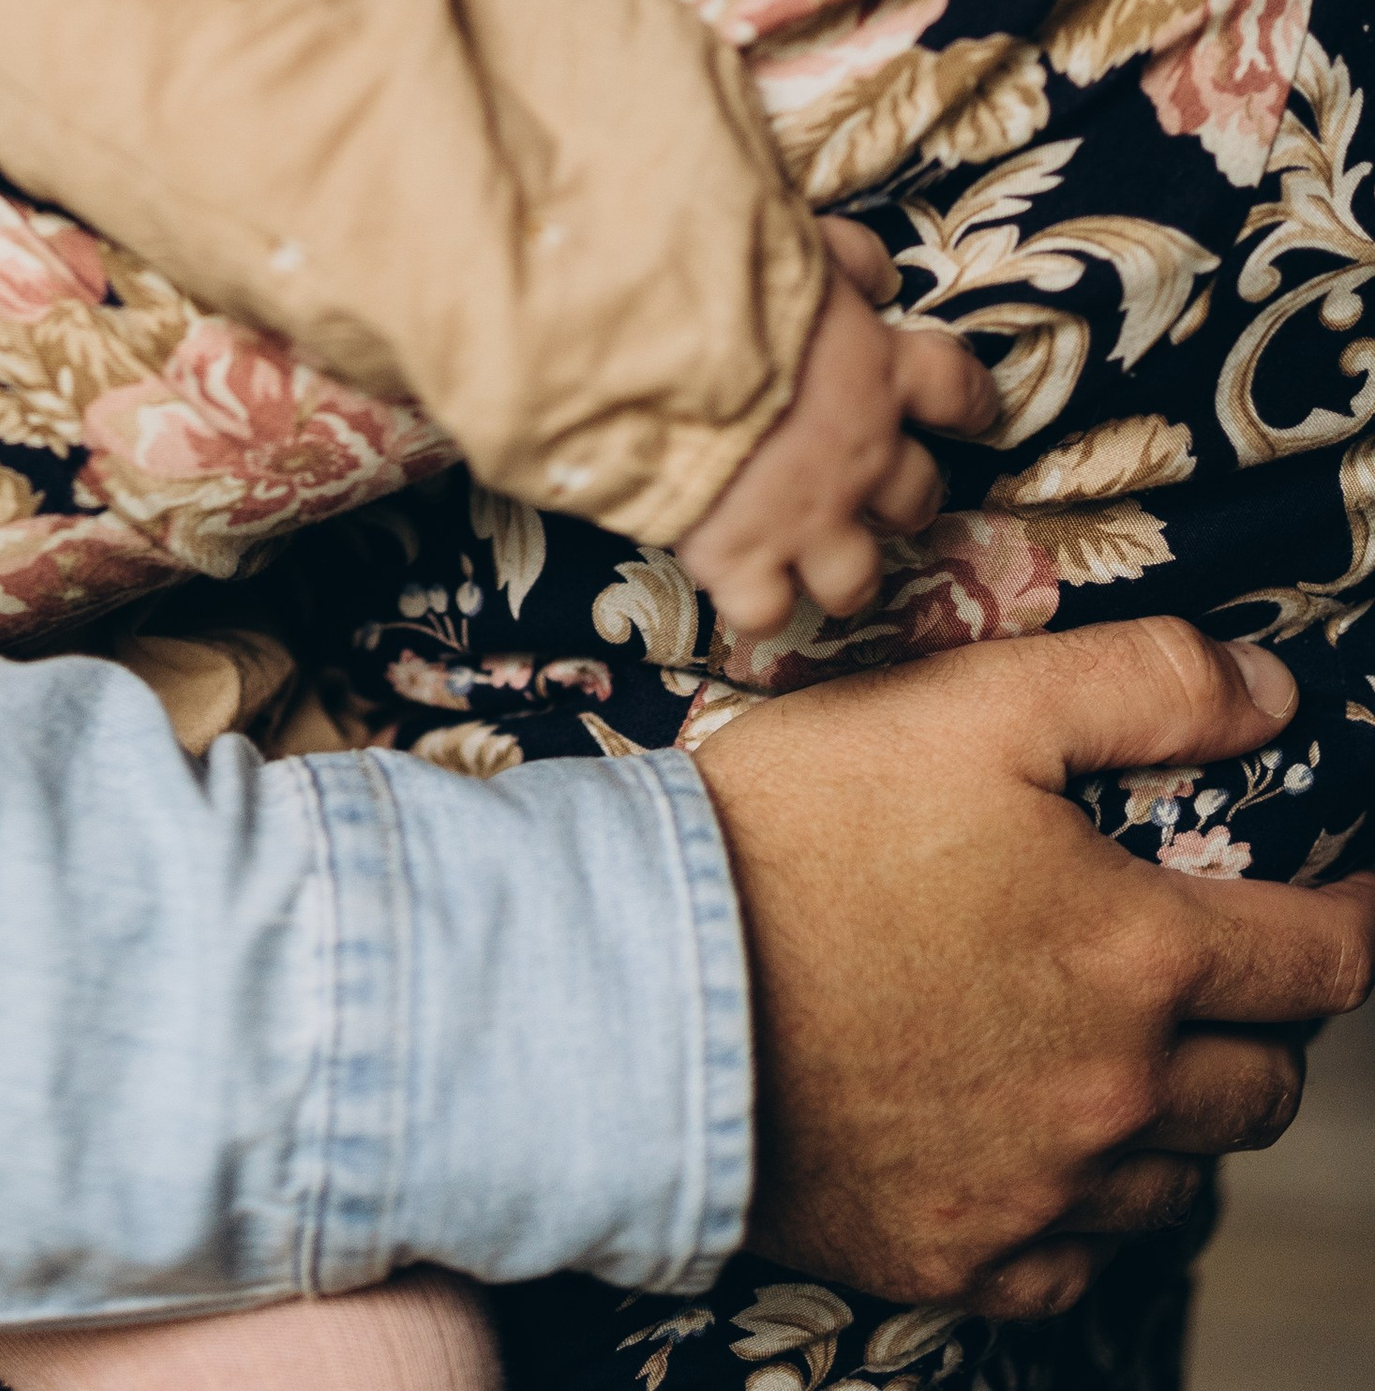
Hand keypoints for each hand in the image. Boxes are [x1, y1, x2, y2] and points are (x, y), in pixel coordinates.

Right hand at [678, 218, 994, 635]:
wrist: (647, 338)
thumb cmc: (725, 276)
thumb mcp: (802, 241)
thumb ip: (850, 261)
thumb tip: (882, 280)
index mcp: (881, 372)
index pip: (958, 391)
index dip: (967, 403)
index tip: (967, 411)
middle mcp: (861, 457)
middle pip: (916, 499)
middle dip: (899, 497)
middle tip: (867, 486)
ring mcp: (805, 520)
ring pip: (857, 580)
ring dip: (841, 569)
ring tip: (812, 556)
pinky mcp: (741, 560)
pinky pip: (767, 612)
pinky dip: (753, 600)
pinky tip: (734, 578)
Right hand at [696, 616, 1374, 1315]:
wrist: (642, 991)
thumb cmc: (797, 831)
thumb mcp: (968, 703)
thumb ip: (1139, 685)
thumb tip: (1270, 695)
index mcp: (1136, 956)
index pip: (1323, 961)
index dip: (1351, 922)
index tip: (1342, 902)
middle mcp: (1117, 1094)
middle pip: (1265, 1086)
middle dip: (1259, 1022)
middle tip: (1204, 967)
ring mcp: (1042, 1196)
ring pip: (1180, 1178)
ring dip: (1174, 1113)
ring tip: (1105, 1045)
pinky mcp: (962, 1261)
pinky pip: (1080, 1259)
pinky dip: (1081, 1203)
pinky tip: (1027, 1135)